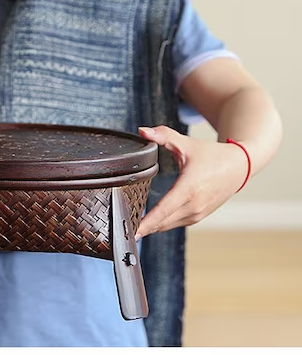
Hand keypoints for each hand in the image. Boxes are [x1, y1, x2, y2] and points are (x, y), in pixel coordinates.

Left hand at [135, 125, 248, 239]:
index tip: (131, 230)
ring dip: (151, 227)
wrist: (239, 166)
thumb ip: (163, 136)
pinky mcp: (198, 217)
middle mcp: (194, 205)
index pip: (163, 211)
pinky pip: (174, 224)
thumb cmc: (212, 155)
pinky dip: (161, 224)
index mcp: (189, 188)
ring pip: (167, 225)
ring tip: (130, 225)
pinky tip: (148, 222)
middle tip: (121, 225)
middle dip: (142, 226)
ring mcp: (198, 214)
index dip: (145, 223)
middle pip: (162, 222)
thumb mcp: (186, 143)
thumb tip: (142, 131)